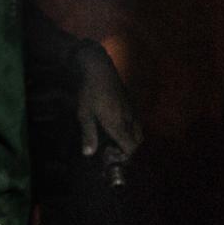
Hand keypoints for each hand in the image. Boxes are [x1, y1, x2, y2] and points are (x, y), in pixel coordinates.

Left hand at [73, 42, 142, 158]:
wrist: (98, 67)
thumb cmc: (89, 91)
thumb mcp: (84, 114)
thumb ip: (88, 134)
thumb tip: (88, 153)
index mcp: (118, 124)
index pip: (131, 148)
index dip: (124, 157)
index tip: (111, 155)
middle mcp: (129, 119)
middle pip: (138, 142)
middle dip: (129, 149)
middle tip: (113, 148)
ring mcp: (131, 109)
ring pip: (139, 130)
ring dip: (131, 138)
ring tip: (115, 138)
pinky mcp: (130, 101)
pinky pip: (136, 120)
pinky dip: (131, 128)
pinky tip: (117, 124)